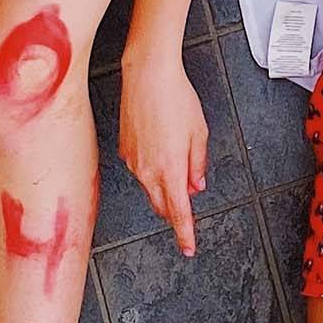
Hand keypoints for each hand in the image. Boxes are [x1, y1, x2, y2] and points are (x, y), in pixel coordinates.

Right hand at [118, 45, 205, 256]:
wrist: (147, 75)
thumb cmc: (176, 98)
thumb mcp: (199, 132)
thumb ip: (197, 164)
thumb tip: (196, 186)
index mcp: (170, 169)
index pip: (178, 212)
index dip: (184, 232)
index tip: (188, 247)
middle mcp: (147, 170)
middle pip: (161, 205)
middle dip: (174, 211)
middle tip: (187, 205)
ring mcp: (132, 161)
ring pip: (149, 188)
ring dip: (163, 187)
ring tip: (178, 161)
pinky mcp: (124, 149)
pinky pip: (140, 169)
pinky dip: (152, 169)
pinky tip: (161, 148)